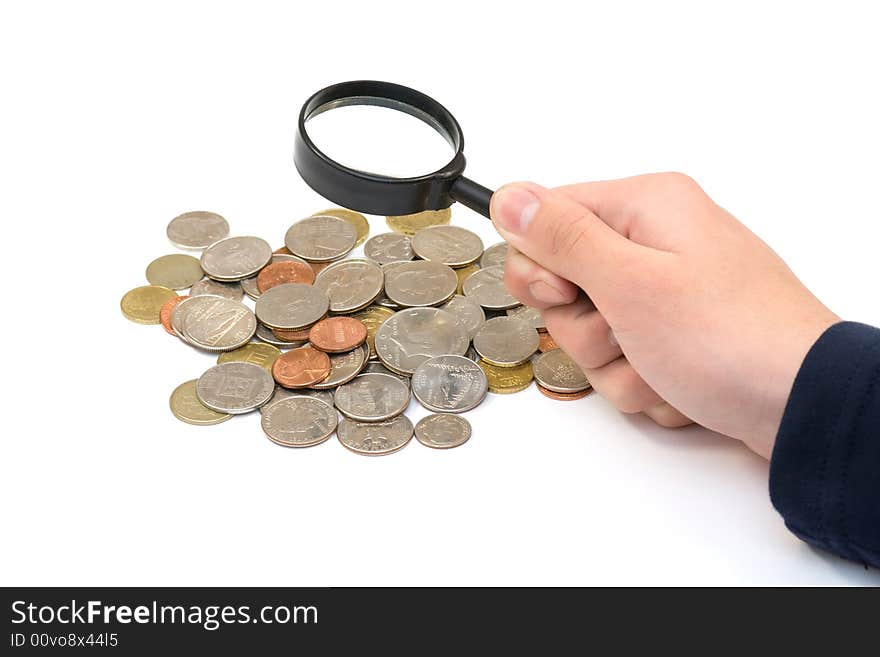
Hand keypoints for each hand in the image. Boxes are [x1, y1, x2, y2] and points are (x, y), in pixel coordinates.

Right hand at [490, 174, 838, 458]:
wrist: (802, 404)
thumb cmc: (729, 337)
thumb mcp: (630, 282)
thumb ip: (562, 238)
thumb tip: (508, 195)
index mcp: (645, 208)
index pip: (547, 220)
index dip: (540, 266)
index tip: (565, 293)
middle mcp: (655, 243)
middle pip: (565, 285)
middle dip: (586, 328)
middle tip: (625, 332)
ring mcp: (666, 292)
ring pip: (592, 334)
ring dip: (617, 364)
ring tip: (663, 364)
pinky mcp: (674, 335)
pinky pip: (623, 361)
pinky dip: (643, 382)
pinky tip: (679, 383)